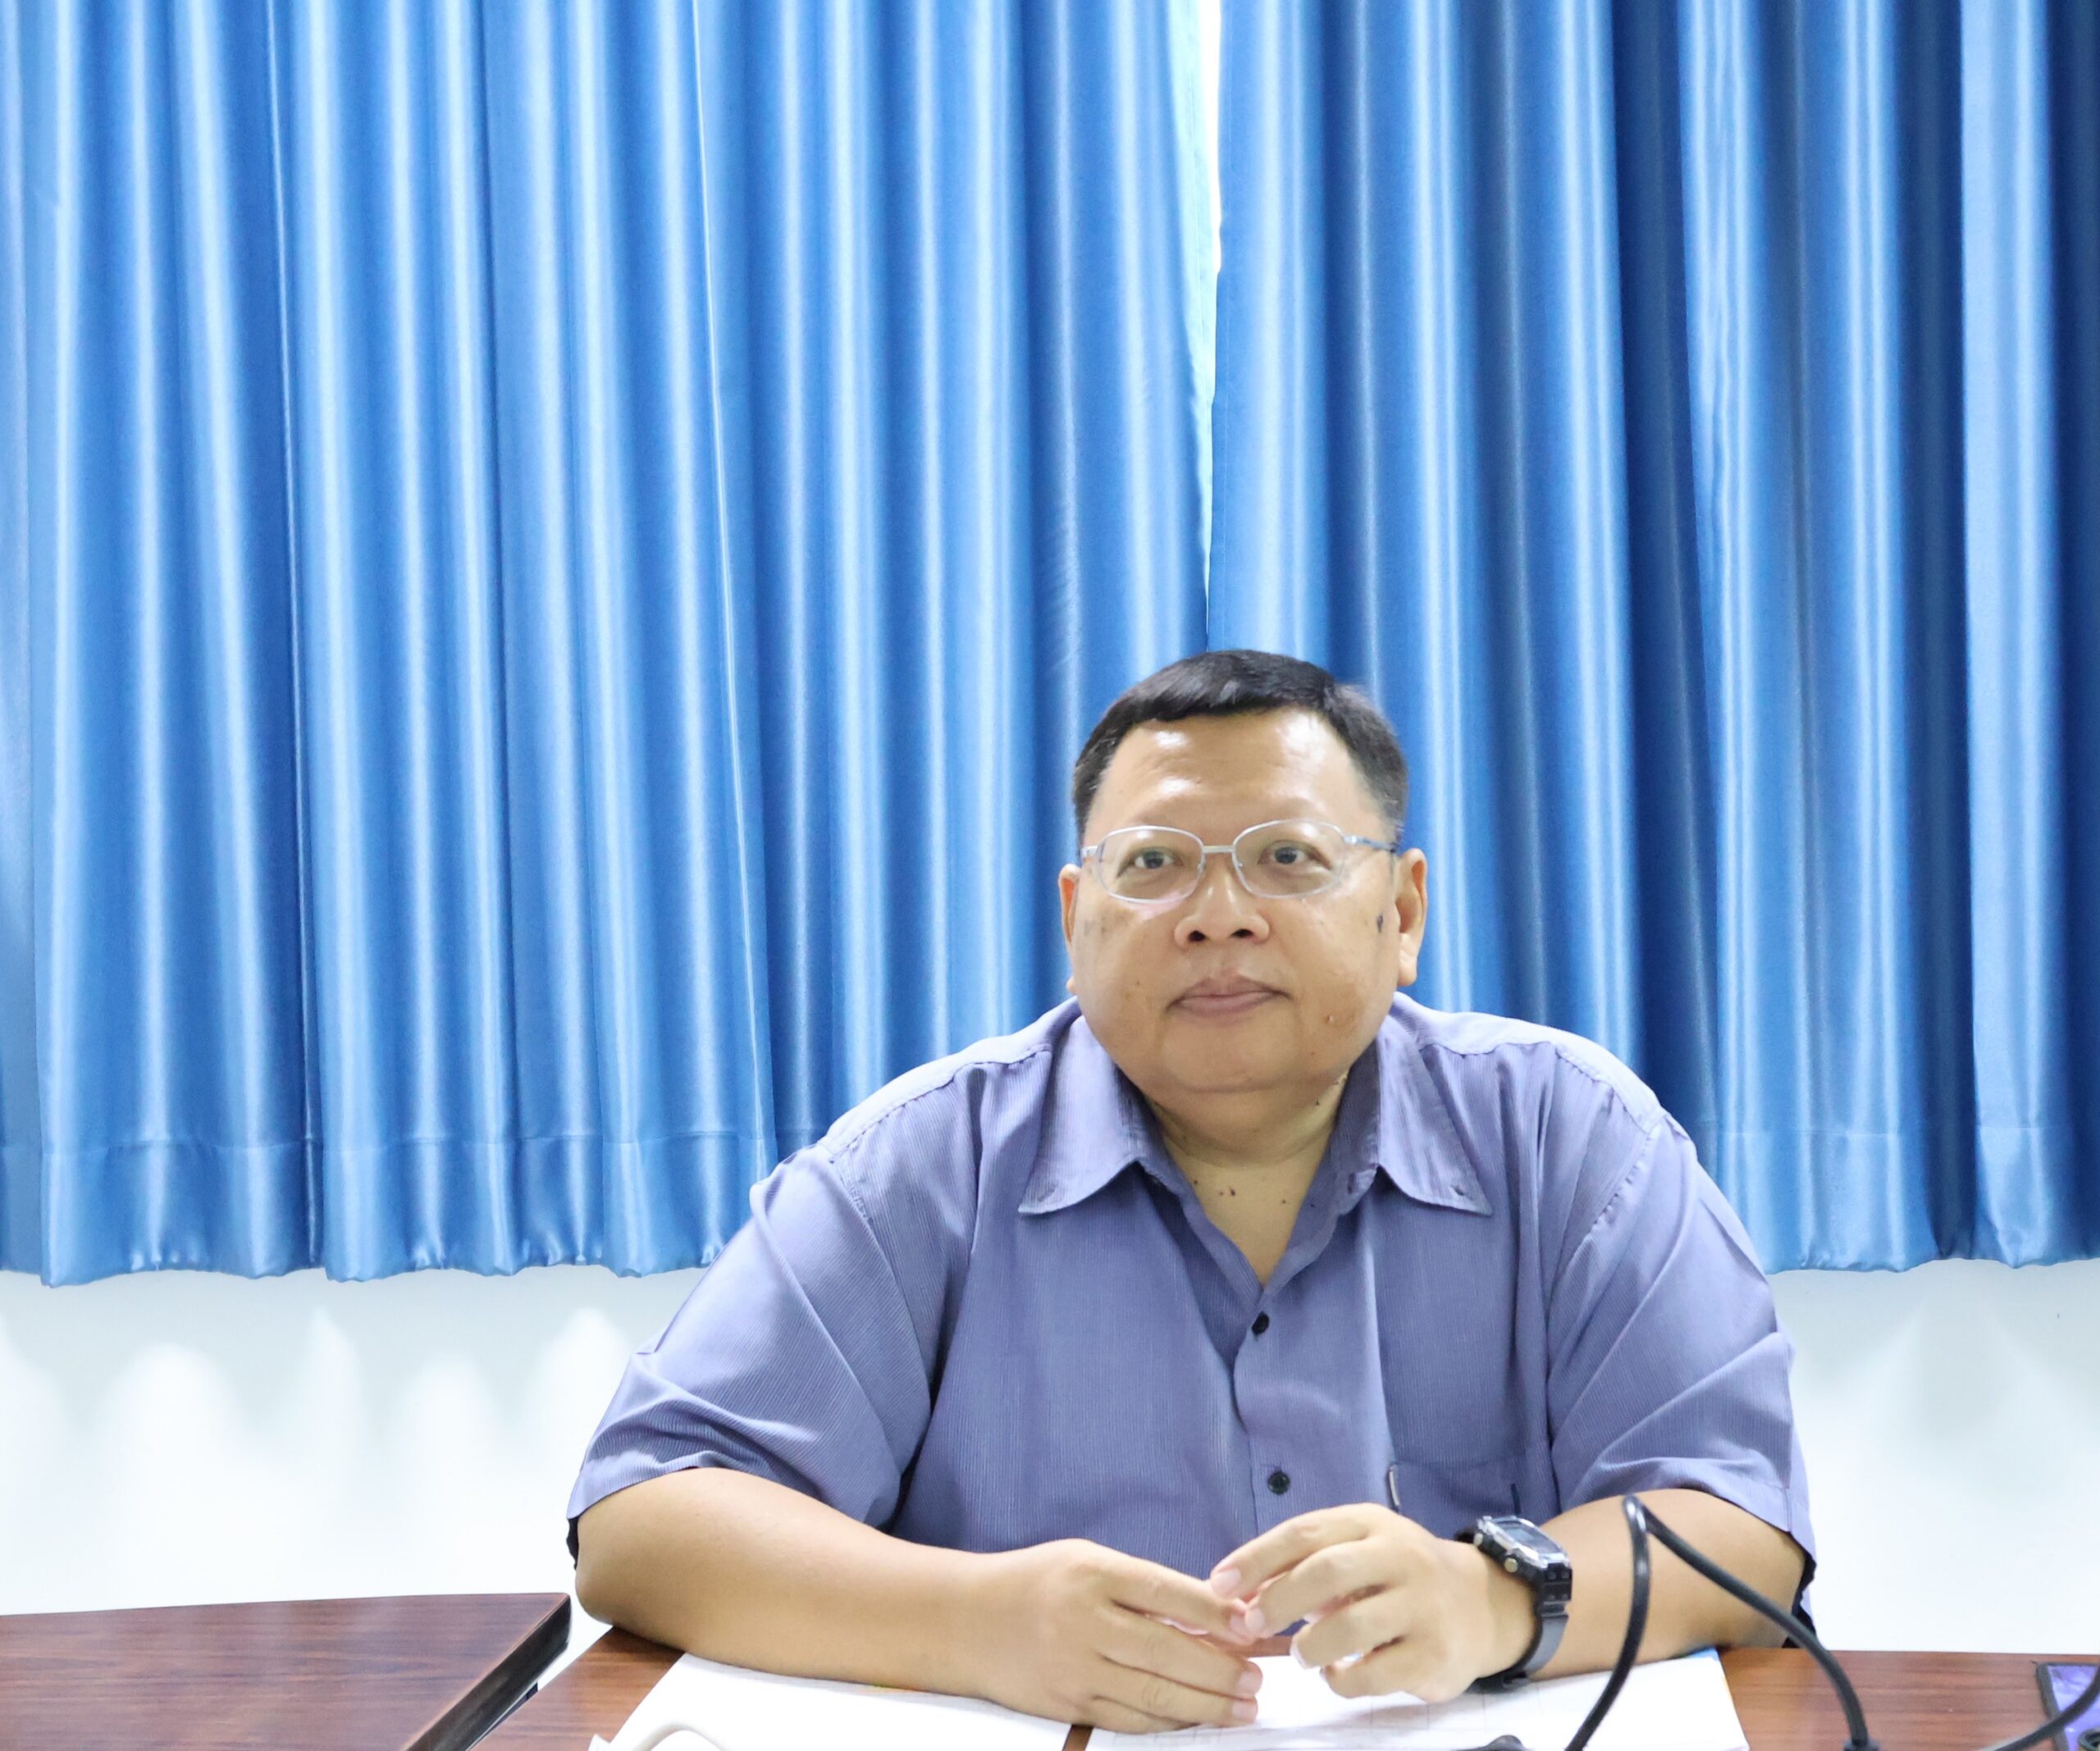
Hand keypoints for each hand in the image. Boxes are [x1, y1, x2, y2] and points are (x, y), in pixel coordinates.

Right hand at [964, 1538, 1263, 1732]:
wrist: (967, 1620)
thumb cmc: (1039, 1582)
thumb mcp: (1089, 1561)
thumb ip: (1145, 1585)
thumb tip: (1215, 1613)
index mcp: (1093, 1574)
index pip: (1166, 1593)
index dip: (1215, 1613)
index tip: (1253, 1626)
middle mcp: (1083, 1621)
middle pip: (1166, 1652)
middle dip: (1221, 1670)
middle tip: (1259, 1680)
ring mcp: (1074, 1668)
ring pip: (1153, 1694)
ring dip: (1206, 1705)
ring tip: (1244, 1708)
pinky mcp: (1067, 1704)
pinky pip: (1129, 1719)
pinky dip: (1169, 1722)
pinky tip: (1198, 1719)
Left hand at [1207, 1504, 1533, 1702]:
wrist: (1481, 1605)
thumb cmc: (1396, 1576)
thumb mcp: (1357, 1550)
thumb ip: (1305, 1563)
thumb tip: (1238, 1592)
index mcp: (1371, 1523)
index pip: (1304, 1532)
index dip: (1256, 1558)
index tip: (1219, 1584)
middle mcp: (1401, 1556)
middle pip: (1328, 1572)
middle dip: (1278, 1599)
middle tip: (1249, 1623)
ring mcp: (1422, 1605)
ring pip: (1351, 1627)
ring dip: (1310, 1646)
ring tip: (1302, 1655)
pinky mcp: (1435, 1654)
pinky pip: (1373, 1674)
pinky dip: (1342, 1680)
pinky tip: (1337, 1674)